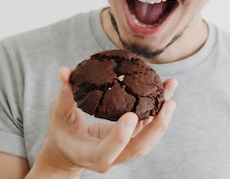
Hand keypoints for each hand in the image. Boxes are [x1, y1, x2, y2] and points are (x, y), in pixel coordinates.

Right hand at [29, 67, 177, 177]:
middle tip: (168, 103)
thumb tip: (65, 71)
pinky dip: (159, 110)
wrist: (68, 149)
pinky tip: (167, 90)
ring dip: (162, 117)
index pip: (106, 152)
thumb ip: (65, 93)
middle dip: (156, 128)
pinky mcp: (131, 139)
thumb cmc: (62, 129)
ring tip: (171, 90)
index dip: (120, 137)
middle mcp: (109, 157)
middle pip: (137, 149)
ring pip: (147, 140)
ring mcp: (122, 151)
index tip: (131, 116)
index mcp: (88, 154)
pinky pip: (148, 127)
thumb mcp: (58, 112)